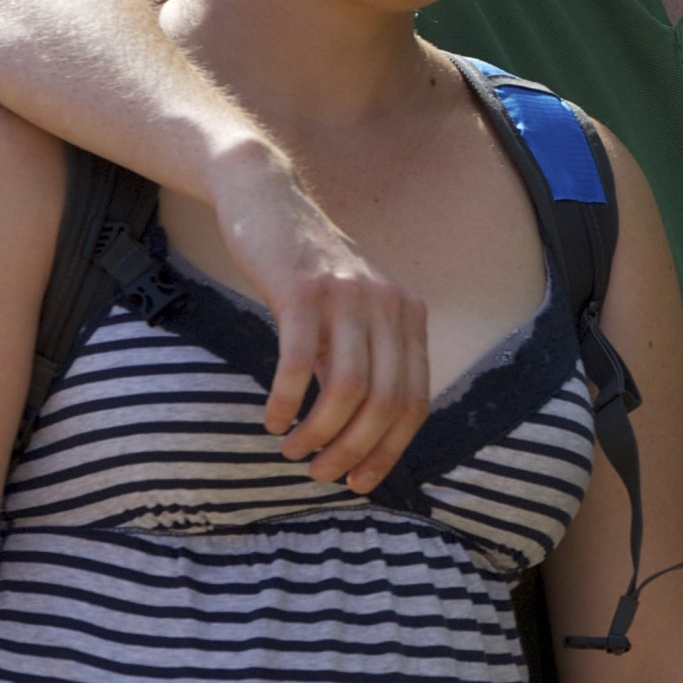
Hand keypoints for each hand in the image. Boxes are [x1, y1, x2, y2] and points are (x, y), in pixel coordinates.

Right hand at [208, 134, 427, 493]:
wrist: (267, 199)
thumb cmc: (307, 268)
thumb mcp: (353, 311)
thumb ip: (367, 359)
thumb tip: (363, 434)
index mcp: (409, 317)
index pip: (415, 402)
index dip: (389, 451)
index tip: (360, 482)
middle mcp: (389, 306)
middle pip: (385, 404)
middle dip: (353, 451)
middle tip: (318, 472)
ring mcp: (348, 297)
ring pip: (347, 390)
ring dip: (318, 434)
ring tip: (291, 451)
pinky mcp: (302, 291)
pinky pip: (300, 362)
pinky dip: (285, 400)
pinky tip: (271, 420)